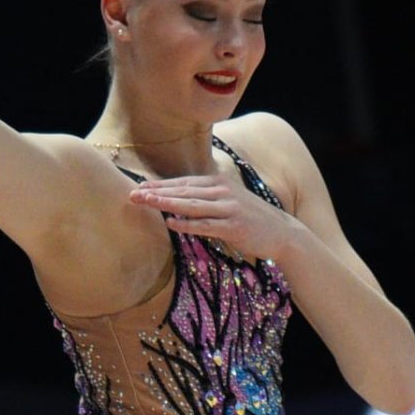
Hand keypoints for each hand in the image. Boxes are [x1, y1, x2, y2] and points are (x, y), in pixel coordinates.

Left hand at [128, 174, 295, 261]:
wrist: (282, 232)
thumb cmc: (249, 218)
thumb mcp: (227, 202)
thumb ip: (205, 199)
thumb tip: (176, 200)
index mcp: (218, 183)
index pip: (183, 182)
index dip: (160, 184)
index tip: (139, 186)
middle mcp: (222, 191)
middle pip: (183, 190)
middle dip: (157, 192)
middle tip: (133, 194)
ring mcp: (229, 208)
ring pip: (192, 204)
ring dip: (167, 203)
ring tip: (146, 202)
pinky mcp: (234, 226)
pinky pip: (206, 225)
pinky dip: (187, 224)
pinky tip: (170, 223)